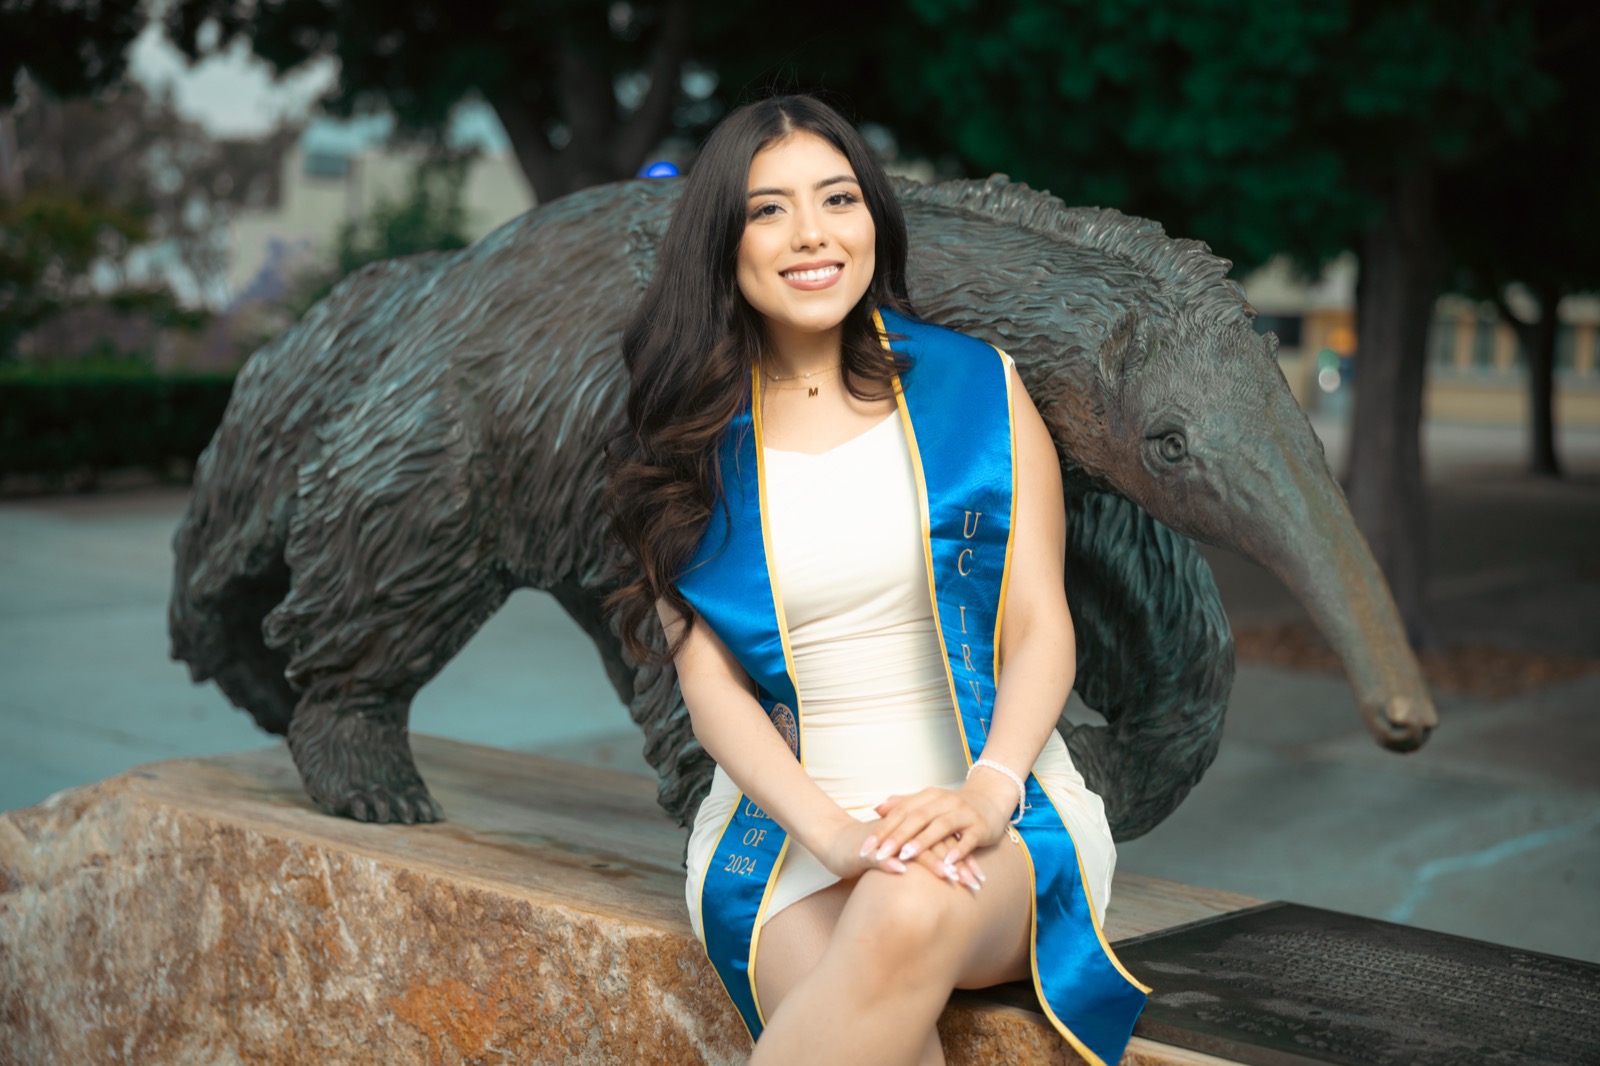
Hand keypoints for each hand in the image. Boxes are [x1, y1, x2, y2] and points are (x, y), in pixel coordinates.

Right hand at [811, 812, 981, 889]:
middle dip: (956, 864)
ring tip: (950, 877)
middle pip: (935, 846)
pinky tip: (903, 872)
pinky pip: (878, 856)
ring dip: (931, 863)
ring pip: (912, 850)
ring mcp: (883, 841)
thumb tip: (945, 871)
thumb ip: (920, 857)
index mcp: (912, 832)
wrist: (833, 839)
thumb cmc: (868, 849)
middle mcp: (902, 833)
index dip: (962, 859)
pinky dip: (890, 863)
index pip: (944, 844)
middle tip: (974, 882)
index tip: (978, 876)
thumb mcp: (898, 853)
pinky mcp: (864, 849)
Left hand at [861, 784, 1012, 889]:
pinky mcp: (980, 826)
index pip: (901, 812)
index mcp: (928, 797)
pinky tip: (947, 863)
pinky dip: (957, 850)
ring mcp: (963, 813)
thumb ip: (903, 804)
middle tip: (879, 854)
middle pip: (917, 818)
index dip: (882, 829)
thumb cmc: (952, 807)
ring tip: (906, 857)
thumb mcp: (928, 803)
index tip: (866, 847)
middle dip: (897, 837)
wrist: (991, 800)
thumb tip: (875, 808)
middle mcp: (944, 802)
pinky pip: (968, 839)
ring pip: (940, 826)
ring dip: (923, 842)